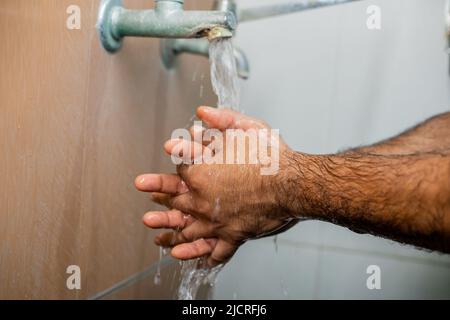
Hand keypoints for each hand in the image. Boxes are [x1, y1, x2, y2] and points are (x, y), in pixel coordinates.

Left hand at [135, 107, 297, 266]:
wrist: (294, 184)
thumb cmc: (271, 156)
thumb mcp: (248, 127)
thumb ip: (222, 119)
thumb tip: (202, 111)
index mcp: (201, 174)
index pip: (181, 165)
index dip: (181, 156)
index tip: (178, 151)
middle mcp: (202, 201)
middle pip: (174, 198)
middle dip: (159, 192)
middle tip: (143, 189)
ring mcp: (217, 221)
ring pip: (188, 230)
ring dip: (171, 232)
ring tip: (157, 236)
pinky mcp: (234, 236)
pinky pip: (215, 252)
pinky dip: (204, 257)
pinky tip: (197, 260)